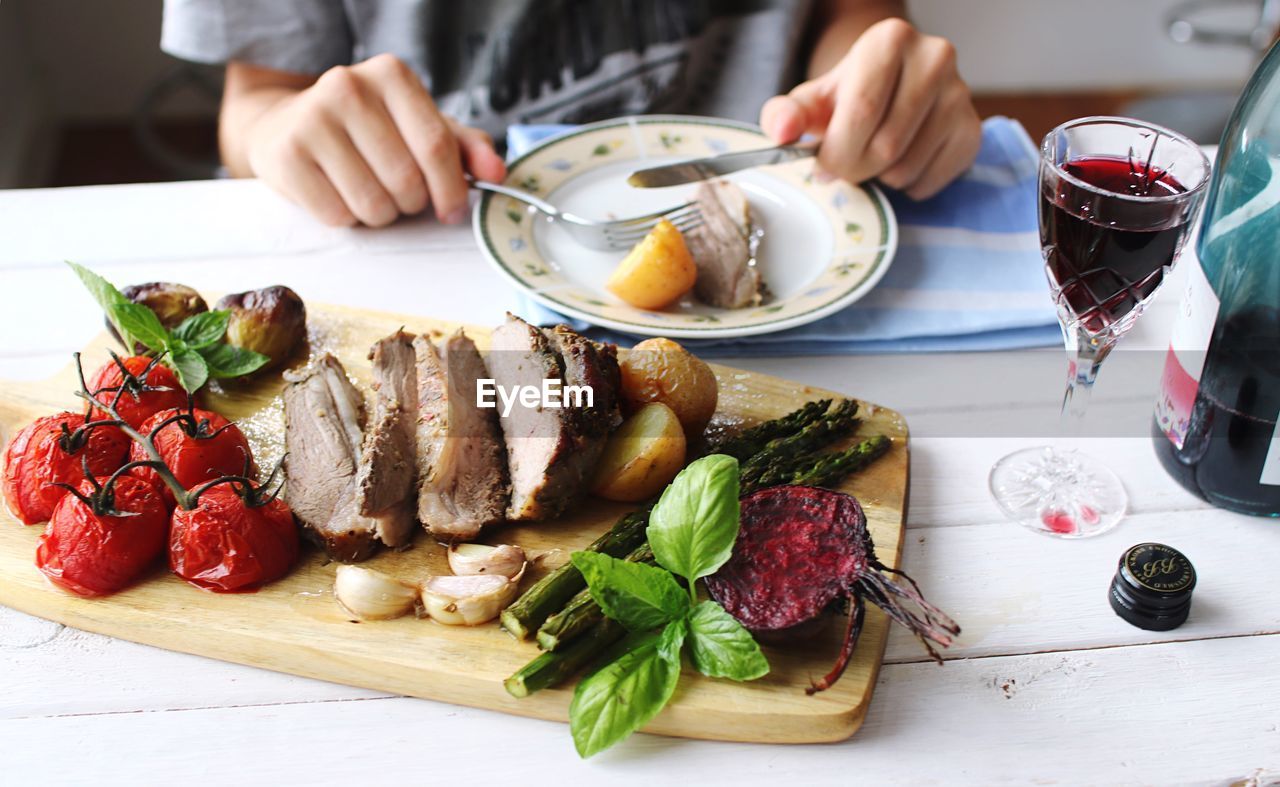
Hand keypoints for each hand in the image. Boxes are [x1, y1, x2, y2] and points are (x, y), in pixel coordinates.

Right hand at [243, 54, 505, 226]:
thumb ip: (465, 148)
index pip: (436, 145)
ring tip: (369, 193)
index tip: (453, 210)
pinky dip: (347, 218)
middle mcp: (348, 86)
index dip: (451, 189)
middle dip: (411, 203)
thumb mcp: (419, 127)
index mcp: (391, 75)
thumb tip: (497, 172)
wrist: (287, 126)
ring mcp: (312, 118)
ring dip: (380, 214)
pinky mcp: (285, 154)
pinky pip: (337, 214)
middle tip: (399, 194)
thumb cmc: (367, 130)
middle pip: (406, 180)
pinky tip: (339, 194)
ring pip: (373, 203)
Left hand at [760, 18, 980, 199]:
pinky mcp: (972, 130)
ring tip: (874, 157)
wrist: (889, 90)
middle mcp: (935, 57)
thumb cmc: (845, 97)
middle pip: (885, 144)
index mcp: (889, 40)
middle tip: (846, 164)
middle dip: (855, 168)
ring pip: (906, 167)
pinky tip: (900, 162)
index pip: (861, 112)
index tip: (822, 164)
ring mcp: (960, 94)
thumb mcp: (811, 100)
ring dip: (880, 179)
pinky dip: (906, 186)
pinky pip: (930, 181)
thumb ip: (785, 114)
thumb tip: (782, 130)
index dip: (835, 150)